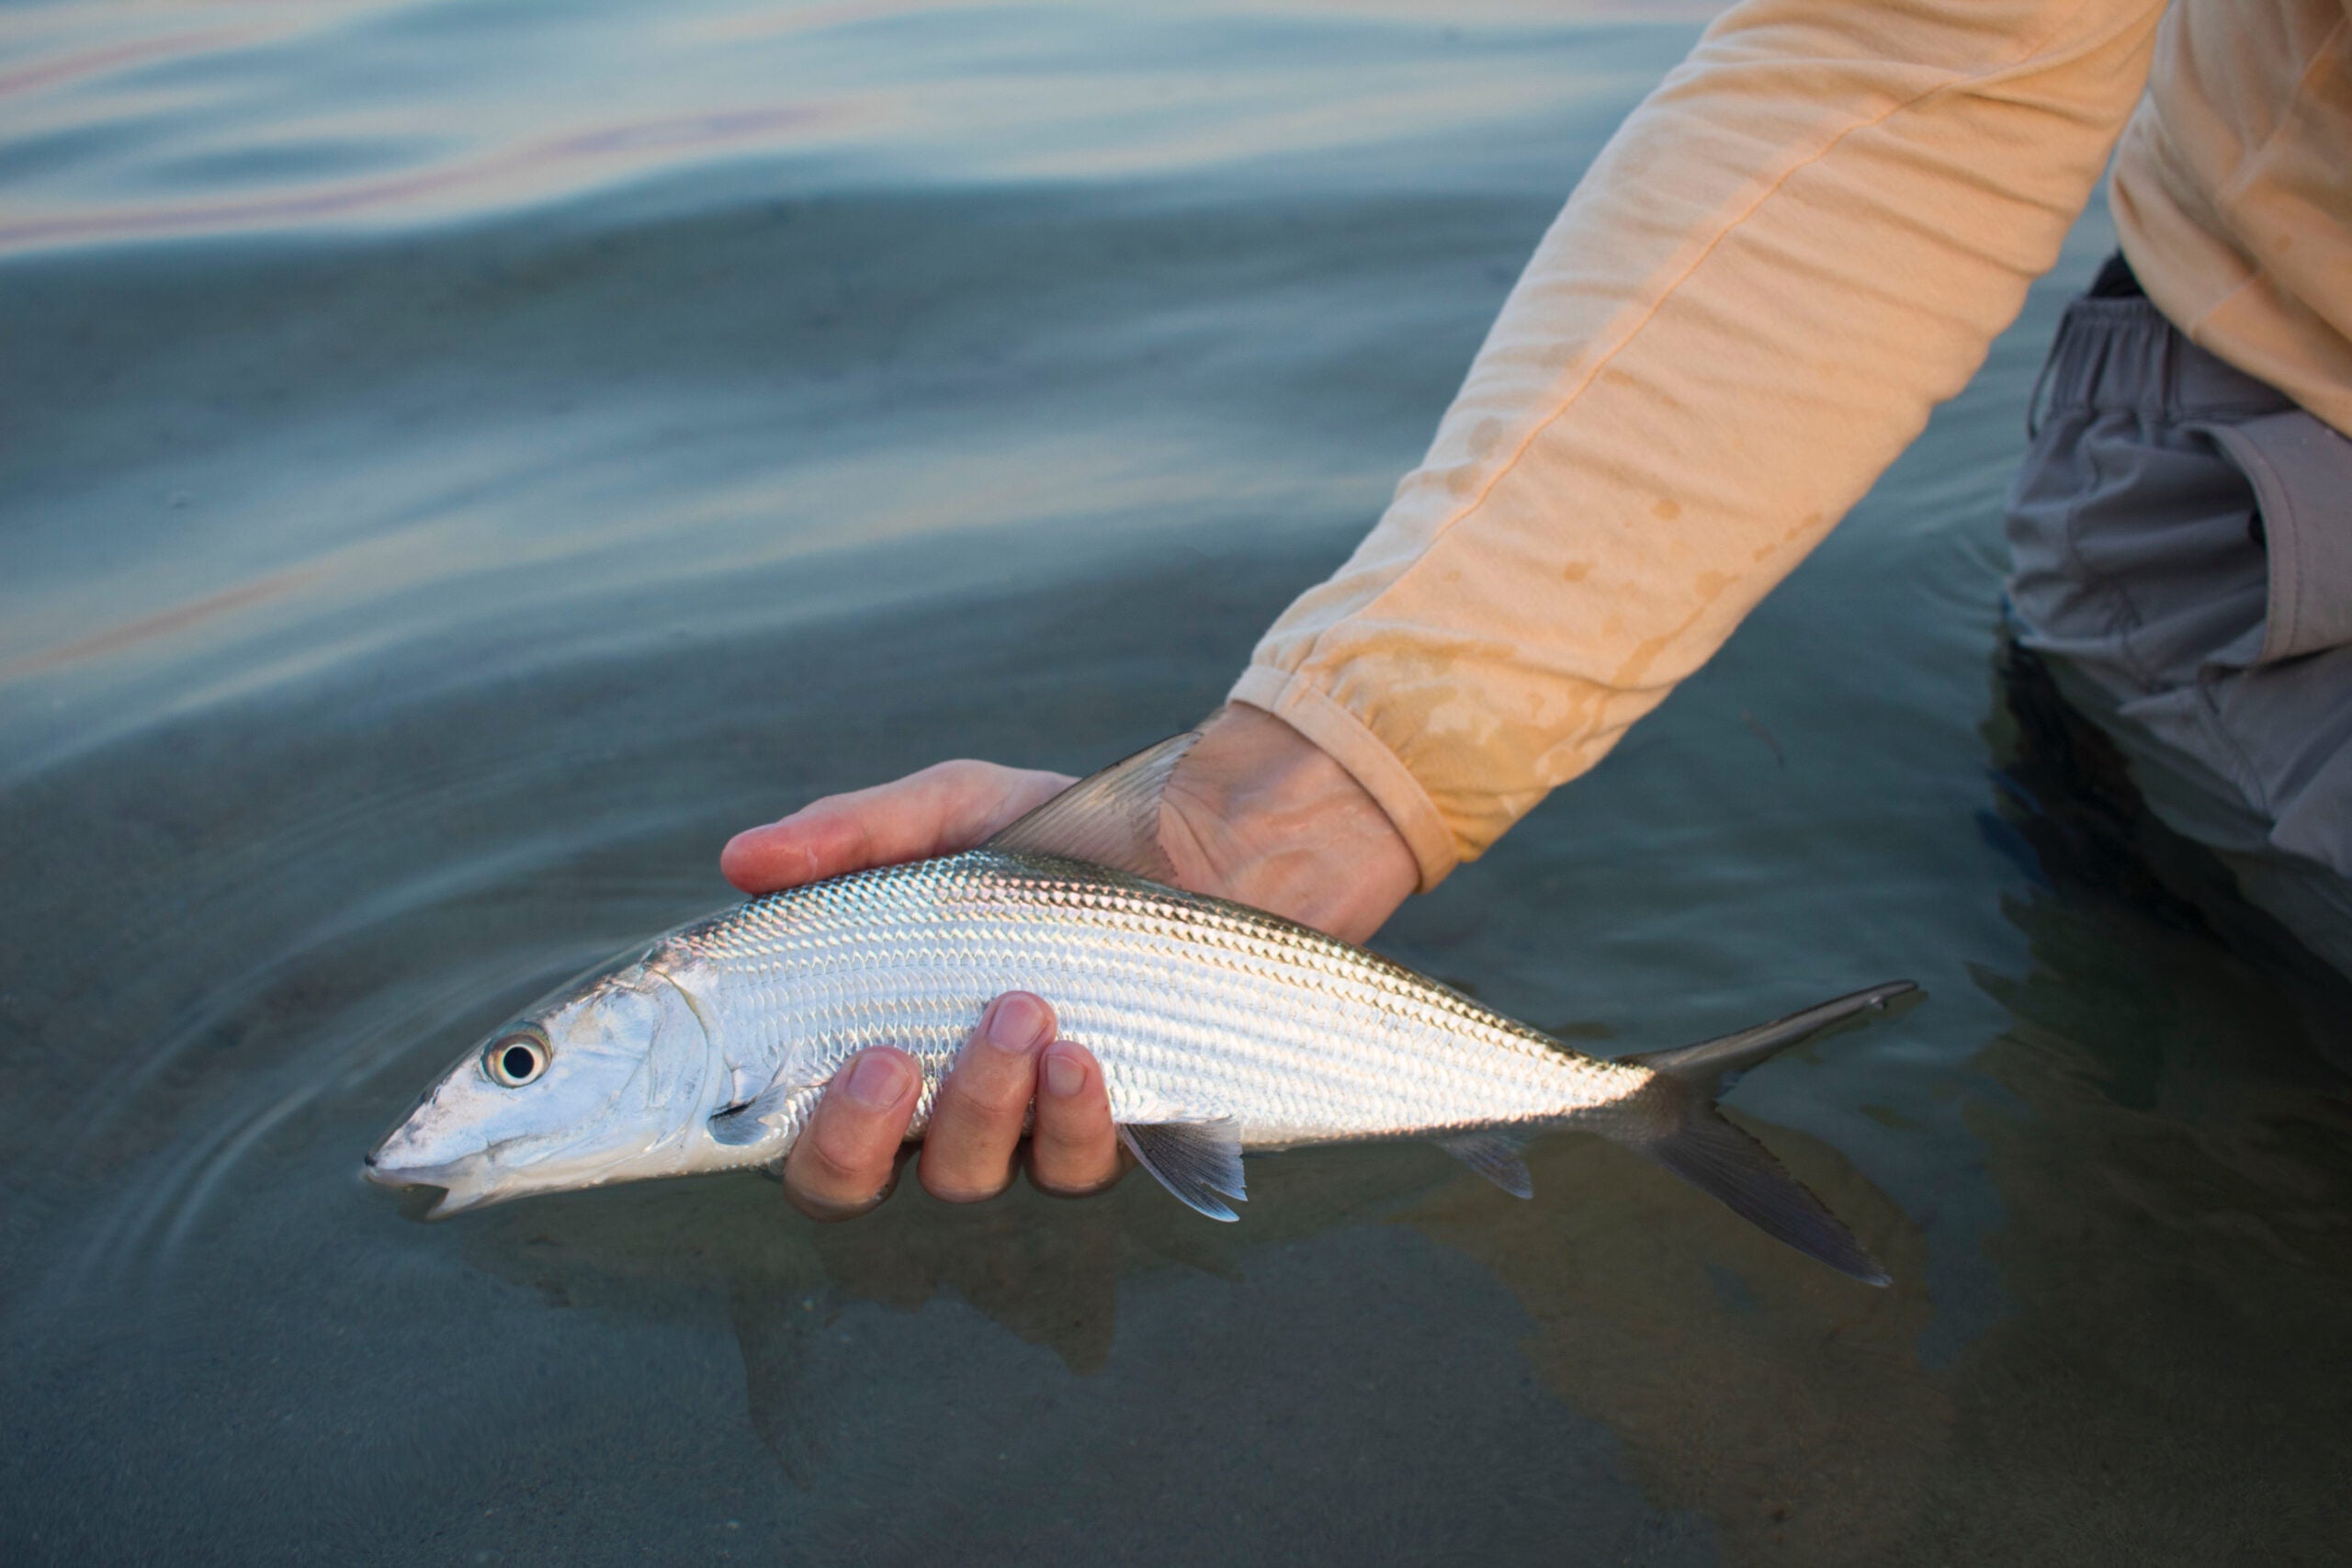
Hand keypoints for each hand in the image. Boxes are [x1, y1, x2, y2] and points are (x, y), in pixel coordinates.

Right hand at [719, 703, 1418, 1217]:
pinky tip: (1081, 1052)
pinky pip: (1079, 1169)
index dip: (799, 1137)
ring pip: (974, 1181)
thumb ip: (850, 836)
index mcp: (881, 1049)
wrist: (1211, 843)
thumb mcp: (952, 812)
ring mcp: (1028, 1135)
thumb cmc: (1064, 838)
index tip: (838, 1059)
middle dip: (866, 1141)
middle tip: (890, 1058)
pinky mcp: (1119, 1136)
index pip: (803, 1139)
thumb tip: (742, 860)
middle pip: (864, 1192)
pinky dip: (1073, 1117)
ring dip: (982, 1107)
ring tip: (1019, 1013)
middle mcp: (941, 1113)